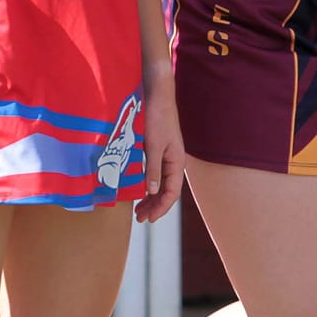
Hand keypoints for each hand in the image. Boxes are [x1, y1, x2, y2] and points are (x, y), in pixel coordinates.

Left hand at [136, 87, 185, 222]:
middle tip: (140, 219)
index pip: (171, 193)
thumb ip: (152, 169)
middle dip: (155, 207)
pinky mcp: (158, 151)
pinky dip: (148, 186)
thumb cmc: (157, 119)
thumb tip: (151, 192)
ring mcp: (166, 157)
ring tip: (139, 209)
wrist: (157, 96)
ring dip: (151, 198)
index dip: (160, 208)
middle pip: (167, 192)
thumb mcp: (153, 146)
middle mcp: (173, 163)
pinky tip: (139, 190)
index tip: (148, 219)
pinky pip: (155, 175)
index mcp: (176, 163)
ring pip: (160, 185)